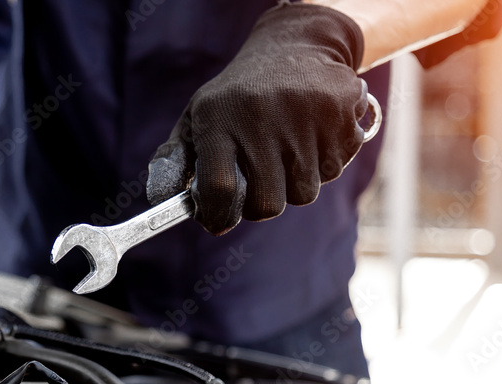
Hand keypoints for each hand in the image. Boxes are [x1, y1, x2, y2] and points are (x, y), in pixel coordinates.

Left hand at [146, 3, 367, 234]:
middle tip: (256, 178)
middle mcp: (263, 119)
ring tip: (284, 147)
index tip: (218, 219)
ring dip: (292, 182)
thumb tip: (159, 200)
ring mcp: (306, 121)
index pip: (220, 188)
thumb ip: (175, 157)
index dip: (218, 215)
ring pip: (303, 194)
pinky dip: (320, 164)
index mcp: (220, 118)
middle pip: (266, 204)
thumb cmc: (238, 94)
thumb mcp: (198, 114)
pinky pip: (331, 173)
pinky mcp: (342, 121)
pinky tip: (309, 135)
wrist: (297, 47)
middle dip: (259, 202)